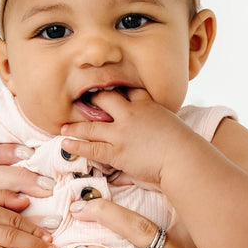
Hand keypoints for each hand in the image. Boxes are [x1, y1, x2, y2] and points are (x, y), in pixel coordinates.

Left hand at [60, 89, 193, 185]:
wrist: (183, 157)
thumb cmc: (184, 147)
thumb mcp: (170, 128)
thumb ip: (156, 129)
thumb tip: (152, 137)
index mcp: (148, 104)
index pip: (128, 91)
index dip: (116, 90)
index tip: (105, 90)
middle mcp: (131, 113)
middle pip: (105, 100)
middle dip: (91, 100)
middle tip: (77, 101)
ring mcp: (121, 132)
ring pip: (92, 125)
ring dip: (75, 126)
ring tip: (63, 127)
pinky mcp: (116, 150)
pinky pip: (91, 147)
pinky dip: (76, 145)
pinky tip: (65, 143)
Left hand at [70, 197, 237, 247]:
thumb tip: (171, 238)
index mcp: (204, 244)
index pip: (172, 206)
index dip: (141, 189)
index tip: (111, 181)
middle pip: (152, 213)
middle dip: (114, 203)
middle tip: (83, 198)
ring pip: (140, 233)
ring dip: (106, 218)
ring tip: (78, 214)